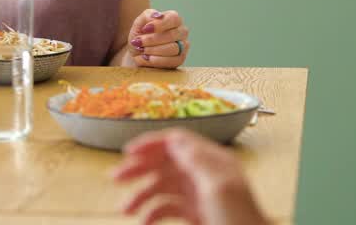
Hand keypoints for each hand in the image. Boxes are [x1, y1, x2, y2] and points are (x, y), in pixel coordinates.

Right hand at [112, 129, 265, 224]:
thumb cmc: (240, 220)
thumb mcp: (219, 187)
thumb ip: (195, 161)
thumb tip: (173, 139)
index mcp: (211, 161)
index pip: (176, 142)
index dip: (150, 144)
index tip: (128, 152)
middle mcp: (203, 174)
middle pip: (164, 163)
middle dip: (138, 169)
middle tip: (115, 178)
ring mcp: (198, 194)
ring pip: (161, 187)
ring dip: (140, 196)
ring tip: (125, 209)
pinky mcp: (195, 214)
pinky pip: (167, 208)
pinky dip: (152, 214)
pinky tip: (144, 222)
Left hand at [122, 9, 189, 67]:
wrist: (137, 53)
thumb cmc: (140, 35)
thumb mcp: (139, 23)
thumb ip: (147, 16)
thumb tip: (158, 15)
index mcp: (174, 19)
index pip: (173, 18)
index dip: (160, 24)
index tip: (145, 29)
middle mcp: (182, 32)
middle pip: (172, 35)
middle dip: (152, 39)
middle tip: (138, 42)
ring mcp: (183, 47)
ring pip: (172, 48)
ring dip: (153, 50)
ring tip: (141, 50)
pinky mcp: (180, 60)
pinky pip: (172, 61)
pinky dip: (156, 60)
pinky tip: (145, 58)